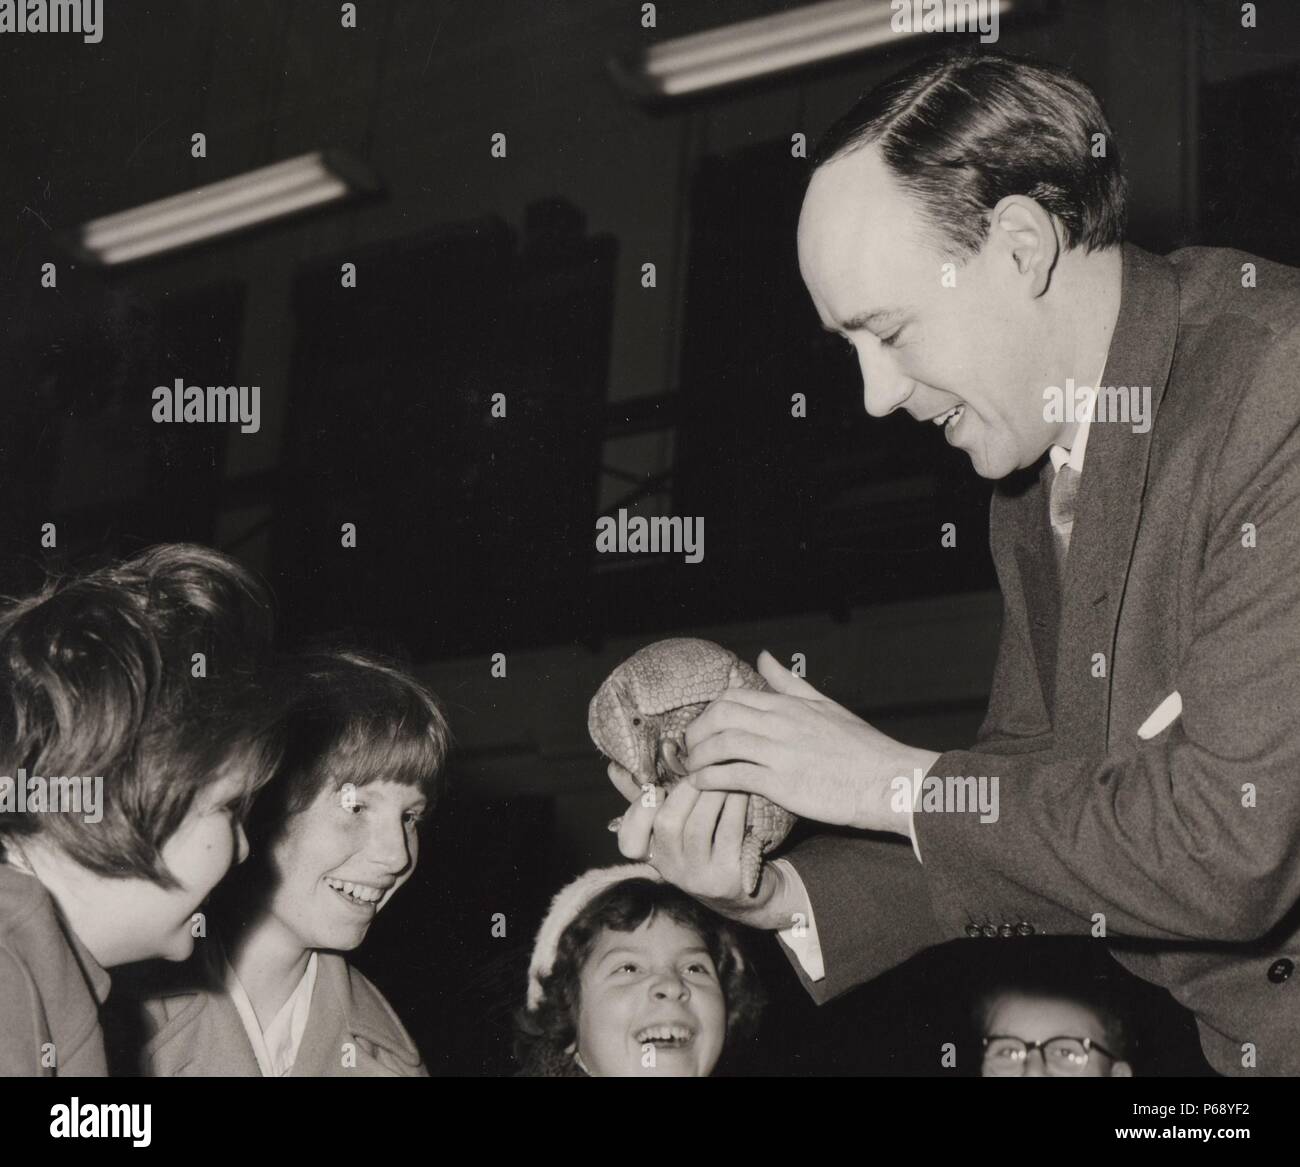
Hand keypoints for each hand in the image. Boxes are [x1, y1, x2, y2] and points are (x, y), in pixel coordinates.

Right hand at [612, 775, 800, 929]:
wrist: (745, 893)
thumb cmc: (706, 846)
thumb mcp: (675, 827)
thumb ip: (647, 800)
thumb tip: (614, 768)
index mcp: (653, 856)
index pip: (629, 843)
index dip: (639, 812)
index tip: (659, 790)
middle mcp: (671, 870)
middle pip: (667, 825)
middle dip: (685, 792)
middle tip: (701, 772)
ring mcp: (698, 877)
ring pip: (698, 826)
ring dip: (712, 794)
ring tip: (724, 776)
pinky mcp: (727, 878)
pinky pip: (729, 832)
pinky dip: (734, 806)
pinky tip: (740, 791)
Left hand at [683, 650, 940, 834]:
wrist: (888, 780)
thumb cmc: (860, 748)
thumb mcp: (825, 705)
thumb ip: (790, 683)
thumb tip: (764, 656)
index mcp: (789, 705)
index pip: (732, 698)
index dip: (708, 713)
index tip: (701, 730)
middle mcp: (780, 723)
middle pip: (720, 716)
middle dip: (696, 732)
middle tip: (689, 750)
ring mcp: (780, 752)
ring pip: (722, 743)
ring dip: (698, 757)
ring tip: (691, 769)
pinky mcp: (782, 782)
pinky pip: (733, 775)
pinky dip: (710, 779)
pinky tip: (701, 785)